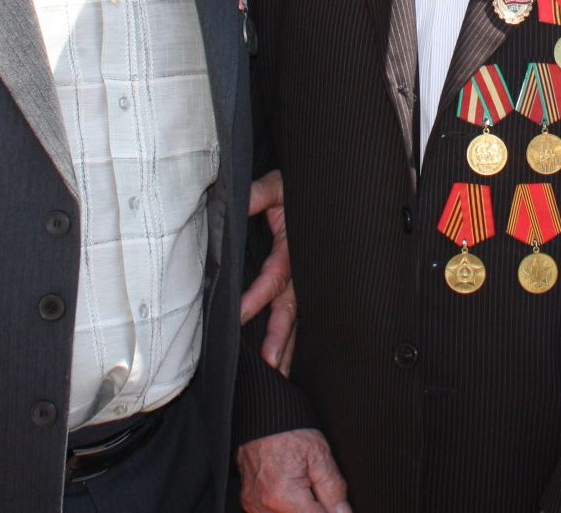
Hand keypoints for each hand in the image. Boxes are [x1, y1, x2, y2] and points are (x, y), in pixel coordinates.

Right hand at [237, 428, 350, 512]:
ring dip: (301, 508)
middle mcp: (265, 507)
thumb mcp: (320, 455)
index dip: (332, 512)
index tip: (335, 505)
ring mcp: (255, 507)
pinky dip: (286, 506)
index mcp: (285, 497)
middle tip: (316, 487)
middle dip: (316, 508)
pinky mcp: (250, 504)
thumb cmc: (288, 430)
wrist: (262, 416)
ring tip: (302, 485)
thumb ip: (334, 490)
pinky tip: (291, 490)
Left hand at [241, 170, 296, 372]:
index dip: (257, 296)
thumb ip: (258, 195)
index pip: (274, 278)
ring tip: (278, 373)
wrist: (321, 193)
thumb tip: (239, 202)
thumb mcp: (277, 188)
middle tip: (269, 362)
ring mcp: (305, 280)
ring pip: (298, 318)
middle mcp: (302, 269)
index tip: (240, 314)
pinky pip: (302, 315)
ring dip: (288, 346)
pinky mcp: (305, 284)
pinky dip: (296, 340)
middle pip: (290, 308)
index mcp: (292, 248)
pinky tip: (290, 362)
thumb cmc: (297, 191)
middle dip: (280, 336)